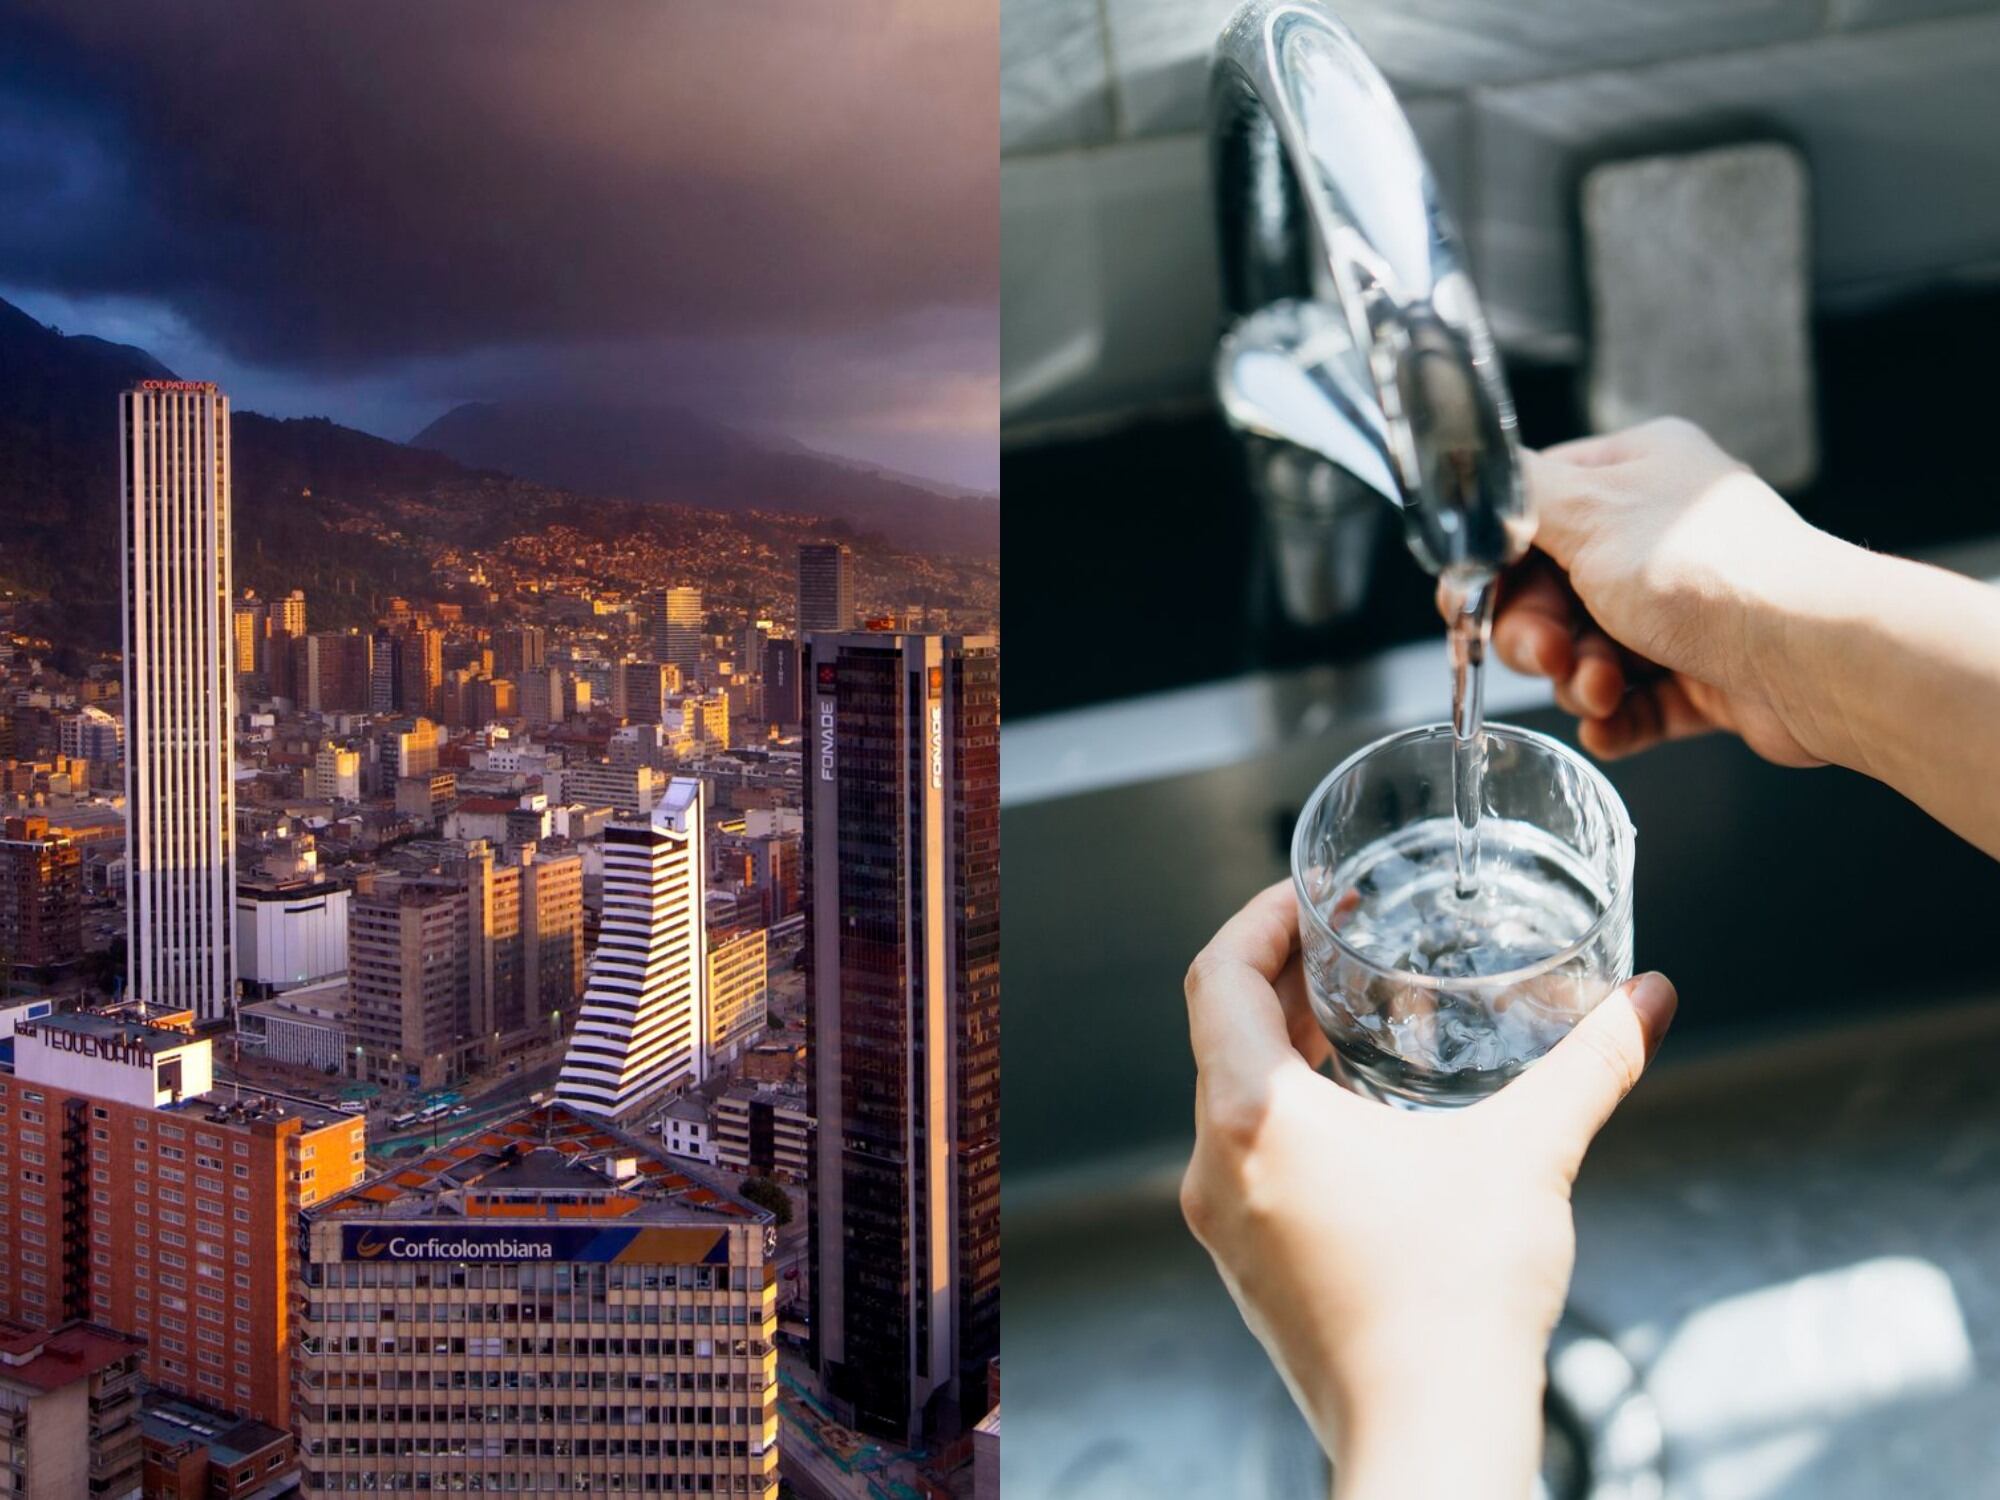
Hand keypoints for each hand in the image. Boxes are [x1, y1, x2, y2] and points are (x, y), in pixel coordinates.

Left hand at [1181, 882, 1677, 1497]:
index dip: (1260, 918)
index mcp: (1252, 1117)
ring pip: (1231, 1096)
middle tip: (1346, 942)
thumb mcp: (1527, 1157)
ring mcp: (1223, 1221)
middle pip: (1220, 1031)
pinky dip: (1288, 1112)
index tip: (1309, 896)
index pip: (1217, 975)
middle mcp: (1214, 1164)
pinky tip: (1359, 1114)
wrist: (1430, 1440)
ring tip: (1355, 1016)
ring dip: (1283, 1046)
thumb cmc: (1457, 1305)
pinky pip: (1247, 1154)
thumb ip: (1590, 1065)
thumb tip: (1647, 1002)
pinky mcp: (1247, 1264)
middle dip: (1281, 976)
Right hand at [1488, 416, 1833, 764]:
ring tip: (1605, 690)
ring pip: (1583, 654)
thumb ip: (1515, 494)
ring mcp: (1679, 609)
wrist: (1812, 657)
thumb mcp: (1586, 511)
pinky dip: (1612, 719)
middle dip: (1538, 637)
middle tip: (1551, 656)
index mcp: (1633, 473)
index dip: (1491, 566)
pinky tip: (1610, 725)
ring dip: (1578, 681)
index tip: (1466, 606)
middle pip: (1546, 594)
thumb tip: (1470, 475)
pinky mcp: (1699, 675)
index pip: (1530, 514)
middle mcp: (1656, 534)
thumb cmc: (1707, 572)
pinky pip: (1630, 703)